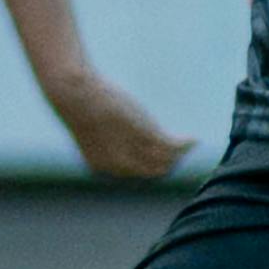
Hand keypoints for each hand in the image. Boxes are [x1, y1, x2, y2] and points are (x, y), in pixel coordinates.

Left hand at [49, 68, 192, 185]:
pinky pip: (172, 147)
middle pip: (154, 172)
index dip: (150, 166)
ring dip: (180, 156)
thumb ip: (102, 135)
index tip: (164, 158)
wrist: (75, 94)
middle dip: (170, 164)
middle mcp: (120, 165)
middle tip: (182, 154)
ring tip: (189, 145)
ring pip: (166, 162)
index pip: (133, 173)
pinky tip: (193, 139)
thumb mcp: (89, 124)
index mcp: (102, 166)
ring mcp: (133, 152)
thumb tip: (115, 128)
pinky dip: (185, 145)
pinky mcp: (146, 136)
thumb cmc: (78, 103)